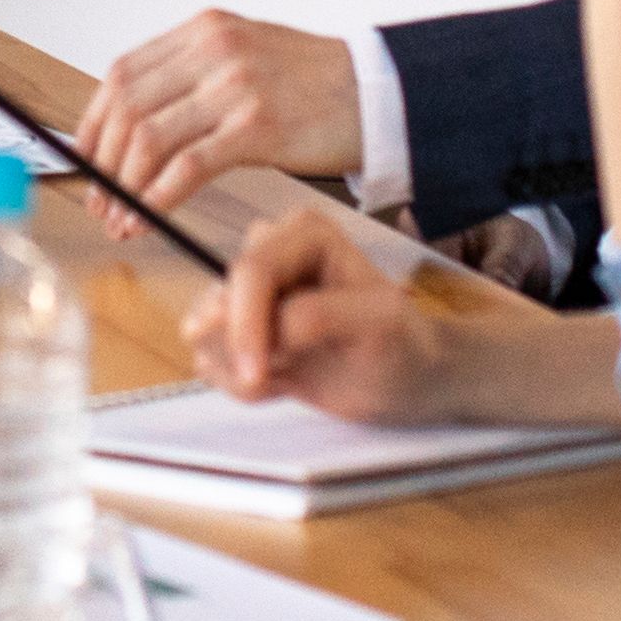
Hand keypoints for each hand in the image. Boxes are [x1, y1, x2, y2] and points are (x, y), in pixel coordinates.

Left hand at [79, 11, 362, 224]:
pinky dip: (156, 196)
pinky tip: (147, 216)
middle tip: (97, 200)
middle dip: (102, 162)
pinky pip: (188, 166)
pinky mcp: (258, 127)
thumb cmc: (314, 83)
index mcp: (204, 30)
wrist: (378, 93)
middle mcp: (214, 51)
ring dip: (123, 187)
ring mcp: (235, 87)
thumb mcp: (245, 55)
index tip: (85, 159)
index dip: (94, 123)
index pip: (121, 74)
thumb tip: (133, 123)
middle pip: (127, 108)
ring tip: (119, 217)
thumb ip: (193, 76)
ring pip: (149, 139)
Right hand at [188, 206, 620, 430]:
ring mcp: (255, 292)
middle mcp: (272, 252)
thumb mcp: (375, 327)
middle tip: (277, 384)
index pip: (250, 272)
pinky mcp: (245, 328)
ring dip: (235, 369)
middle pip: (218, 300)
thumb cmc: (405, 347)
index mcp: (304, 234)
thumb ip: (314, 318)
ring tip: (285, 384)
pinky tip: (279, 387)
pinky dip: (236, 382)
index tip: (257, 377)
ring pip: (206, 329)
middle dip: (239, 351)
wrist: (414, 380)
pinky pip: (209, 354)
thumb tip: (260, 332)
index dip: (244, 326)